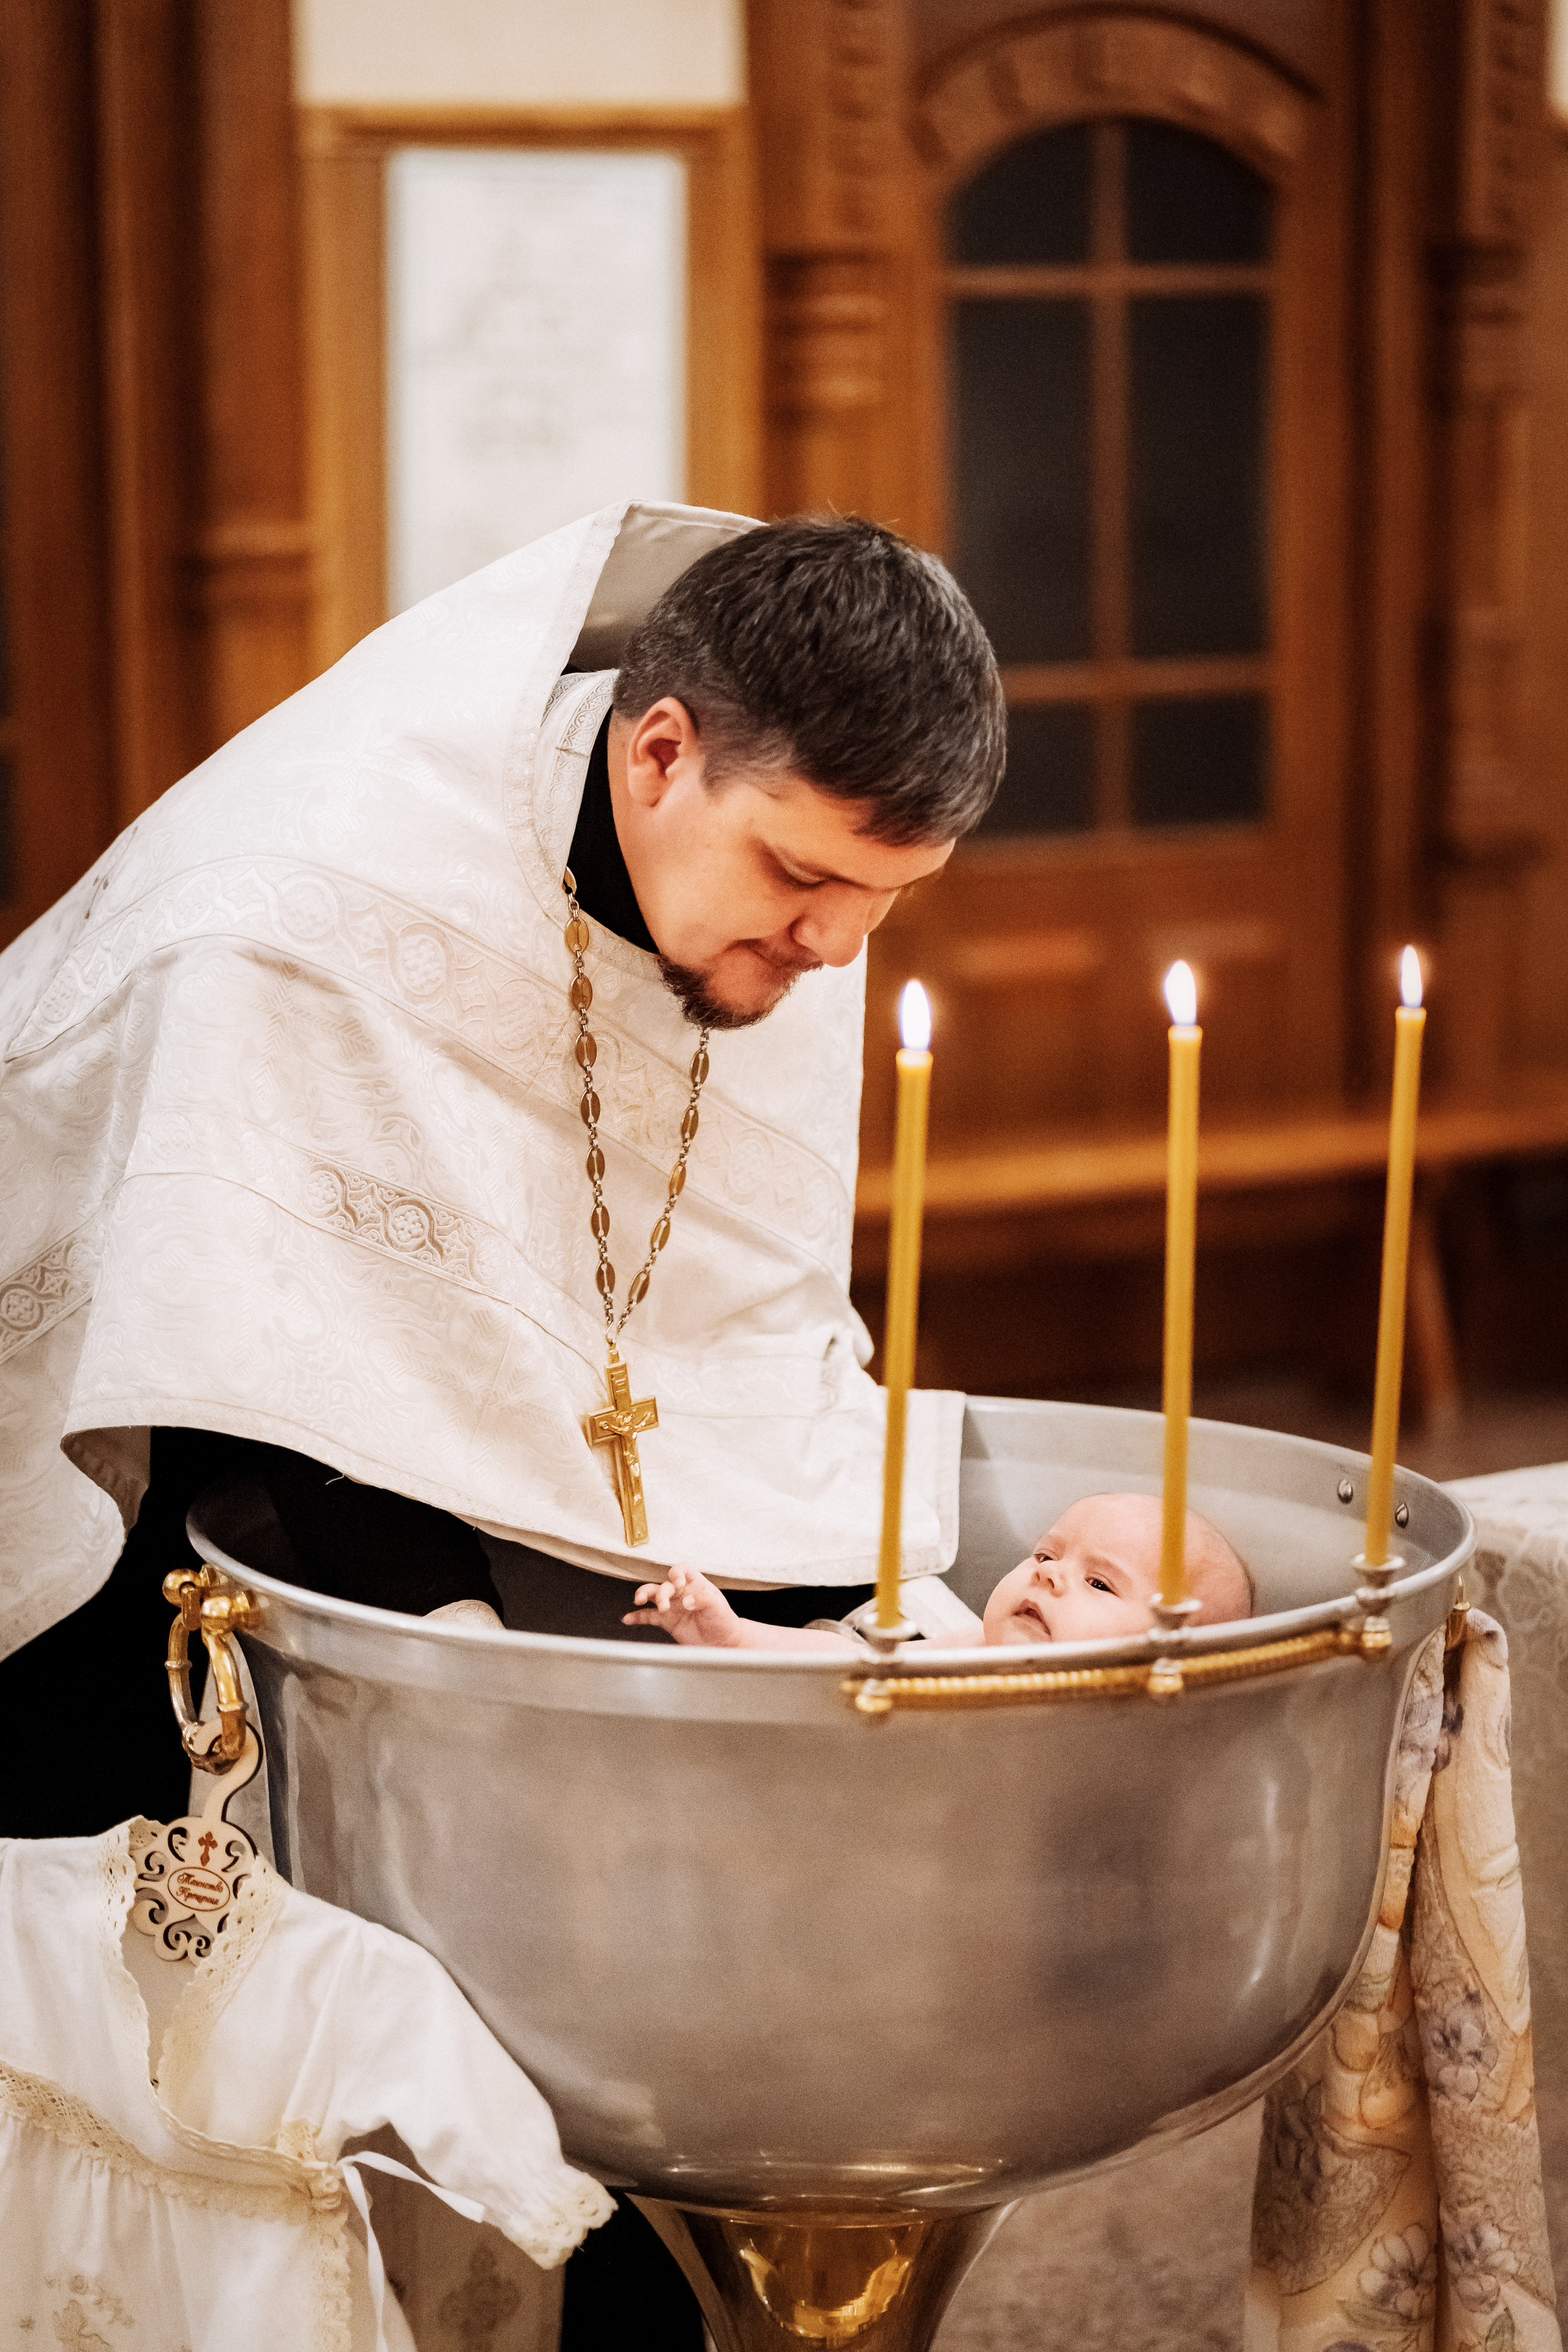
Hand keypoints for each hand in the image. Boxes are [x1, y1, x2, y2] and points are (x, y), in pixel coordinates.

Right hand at [623, 1565, 743, 1646]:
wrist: (721, 1642)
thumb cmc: (723, 1620)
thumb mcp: (717, 1607)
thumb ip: (703, 1599)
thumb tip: (686, 1600)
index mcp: (695, 1584)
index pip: (682, 1570)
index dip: (677, 1573)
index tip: (678, 1583)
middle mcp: (681, 1593)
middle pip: (664, 1585)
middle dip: (661, 1593)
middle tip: (664, 1606)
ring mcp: (672, 1606)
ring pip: (653, 1595)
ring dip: (644, 1595)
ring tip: (639, 1601)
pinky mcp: (666, 1621)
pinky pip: (648, 1616)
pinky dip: (637, 1617)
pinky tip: (628, 1619)